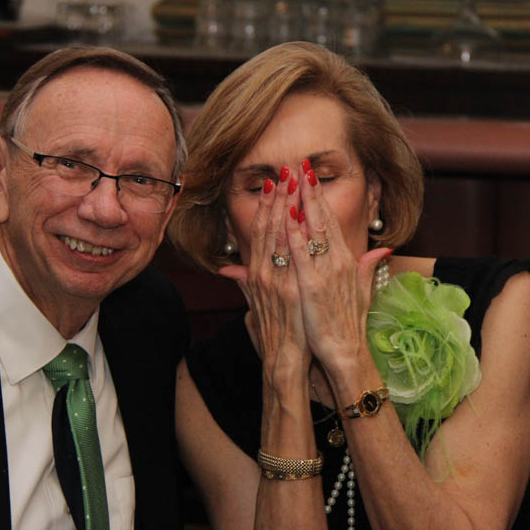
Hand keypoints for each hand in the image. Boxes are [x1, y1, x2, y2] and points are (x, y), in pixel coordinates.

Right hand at [219, 168, 310, 388]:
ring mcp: (277, 280)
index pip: (260, 232)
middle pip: (268, 226)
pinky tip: (298, 213)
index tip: (273, 183)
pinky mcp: (291, 289)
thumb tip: (231, 272)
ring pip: (279, 234)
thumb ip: (245, 283)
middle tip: (285, 170)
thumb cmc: (274, 332)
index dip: (265, 206)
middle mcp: (263, 273)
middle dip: (277, 197)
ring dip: (286, 205)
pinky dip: (293, 233)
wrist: (284, 358)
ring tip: (293, 181)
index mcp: (257, 274)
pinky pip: (292, 255)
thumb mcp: (255, 303)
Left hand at [284, 160, 390, 373]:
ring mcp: (323, 272)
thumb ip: (367, 268)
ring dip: (297, 202)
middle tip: (299, 165)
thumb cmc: (347, 325)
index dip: (319, 198)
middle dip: (309, 191)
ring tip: (288, 179)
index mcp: (346, 261)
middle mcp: (336, 262)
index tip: (310, 177)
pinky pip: (299, 253)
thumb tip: (383, 251)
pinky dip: (293, 231)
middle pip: (321, 219)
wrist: (344, 353)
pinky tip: (285, 213)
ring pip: (309, 229)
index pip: (331, 222)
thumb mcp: (361, 291)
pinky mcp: (310, 286)